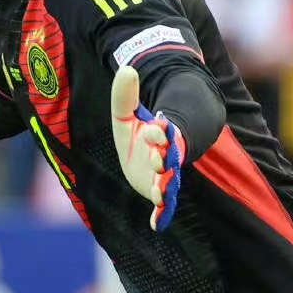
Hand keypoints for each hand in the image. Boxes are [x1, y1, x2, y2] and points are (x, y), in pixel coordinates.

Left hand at [110, 64, 185, 231]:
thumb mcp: (124, 115)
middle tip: (160, 160)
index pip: (162, 132)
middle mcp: (164, 156)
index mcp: (158, 136)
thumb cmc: (137, 133)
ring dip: (164, 187)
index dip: (159, 130)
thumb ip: (124, 95)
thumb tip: (126, 68)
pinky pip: (163, 206)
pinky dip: (161, 215)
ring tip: (160, 194)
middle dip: (165, 158)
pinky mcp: (158, 192)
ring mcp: (163, 176)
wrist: (145, 154)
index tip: (157, 126)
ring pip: (167, 182)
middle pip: (168, 158)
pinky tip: (156, 225)